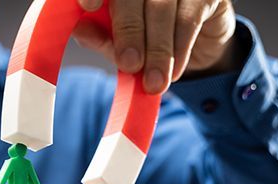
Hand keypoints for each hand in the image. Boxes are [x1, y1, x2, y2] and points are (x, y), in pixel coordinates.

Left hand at [74, 0, 237, 93]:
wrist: (197, 45)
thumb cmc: (148, 37)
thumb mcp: (120, 40)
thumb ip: (101, 36)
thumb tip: (80, 31)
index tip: (87, 7)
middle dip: (129, 31)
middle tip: (129, 64)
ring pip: (162, 9)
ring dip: (158, 50)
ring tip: (154, 82)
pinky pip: (188, 19)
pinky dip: (179, 49)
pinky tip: (174, 72)